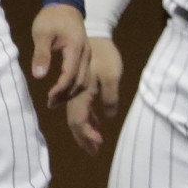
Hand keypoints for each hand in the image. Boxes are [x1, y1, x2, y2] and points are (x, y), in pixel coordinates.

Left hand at [28, 3, 90, 109]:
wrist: (65, 5)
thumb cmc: (52, 18)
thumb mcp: (42, 33)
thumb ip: (41, 54)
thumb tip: (38, 76)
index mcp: (75, 48)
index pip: (70, 74)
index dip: (60, 88)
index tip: (49, 97)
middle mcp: (85, 53)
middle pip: (80, 81)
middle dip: (66, 95)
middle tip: (50, 103)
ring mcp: (87, 55)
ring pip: (84, 80)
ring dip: (71, 93)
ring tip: (55, 101)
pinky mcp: (84, 56)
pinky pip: (83, 75)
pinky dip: (74, 85)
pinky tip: (63, 90)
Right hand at [65, 36, 123, 154]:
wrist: (95, 34)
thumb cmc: (104, 54)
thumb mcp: (112, 74)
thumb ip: (110, 96)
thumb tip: (109, 116)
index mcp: (81, 94)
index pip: (79, 120)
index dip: (87, 135)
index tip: (98, 145)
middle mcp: (76, 95)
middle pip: (76, 122)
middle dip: (84, 138)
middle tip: (94, 152)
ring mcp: (78, 90)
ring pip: (78, 115)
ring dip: (86, 130)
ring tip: (95, 144)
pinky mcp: (83, 85)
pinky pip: (82, 107)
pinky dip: (89, 118)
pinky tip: (97, 122)